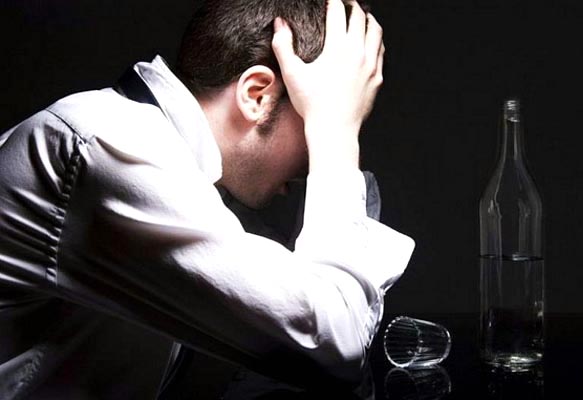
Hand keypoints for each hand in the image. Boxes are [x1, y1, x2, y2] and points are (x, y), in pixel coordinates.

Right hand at [272, 0, 384, 168]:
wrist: (334, 131)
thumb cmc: (312, 105)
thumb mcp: (292, 74)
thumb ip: (283, 46)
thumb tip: (279, 23)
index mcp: (337, 47)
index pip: (337, 13)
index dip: (333, 1)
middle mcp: (358, 52)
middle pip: (360, 17)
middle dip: (352, 5)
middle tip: (345, 2)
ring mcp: (371, 65)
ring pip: (375, 31)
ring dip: (368, 19)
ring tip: (363, 16)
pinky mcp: (377, 78)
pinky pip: (381, 51)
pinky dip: (376, 40)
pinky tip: (371, 41)